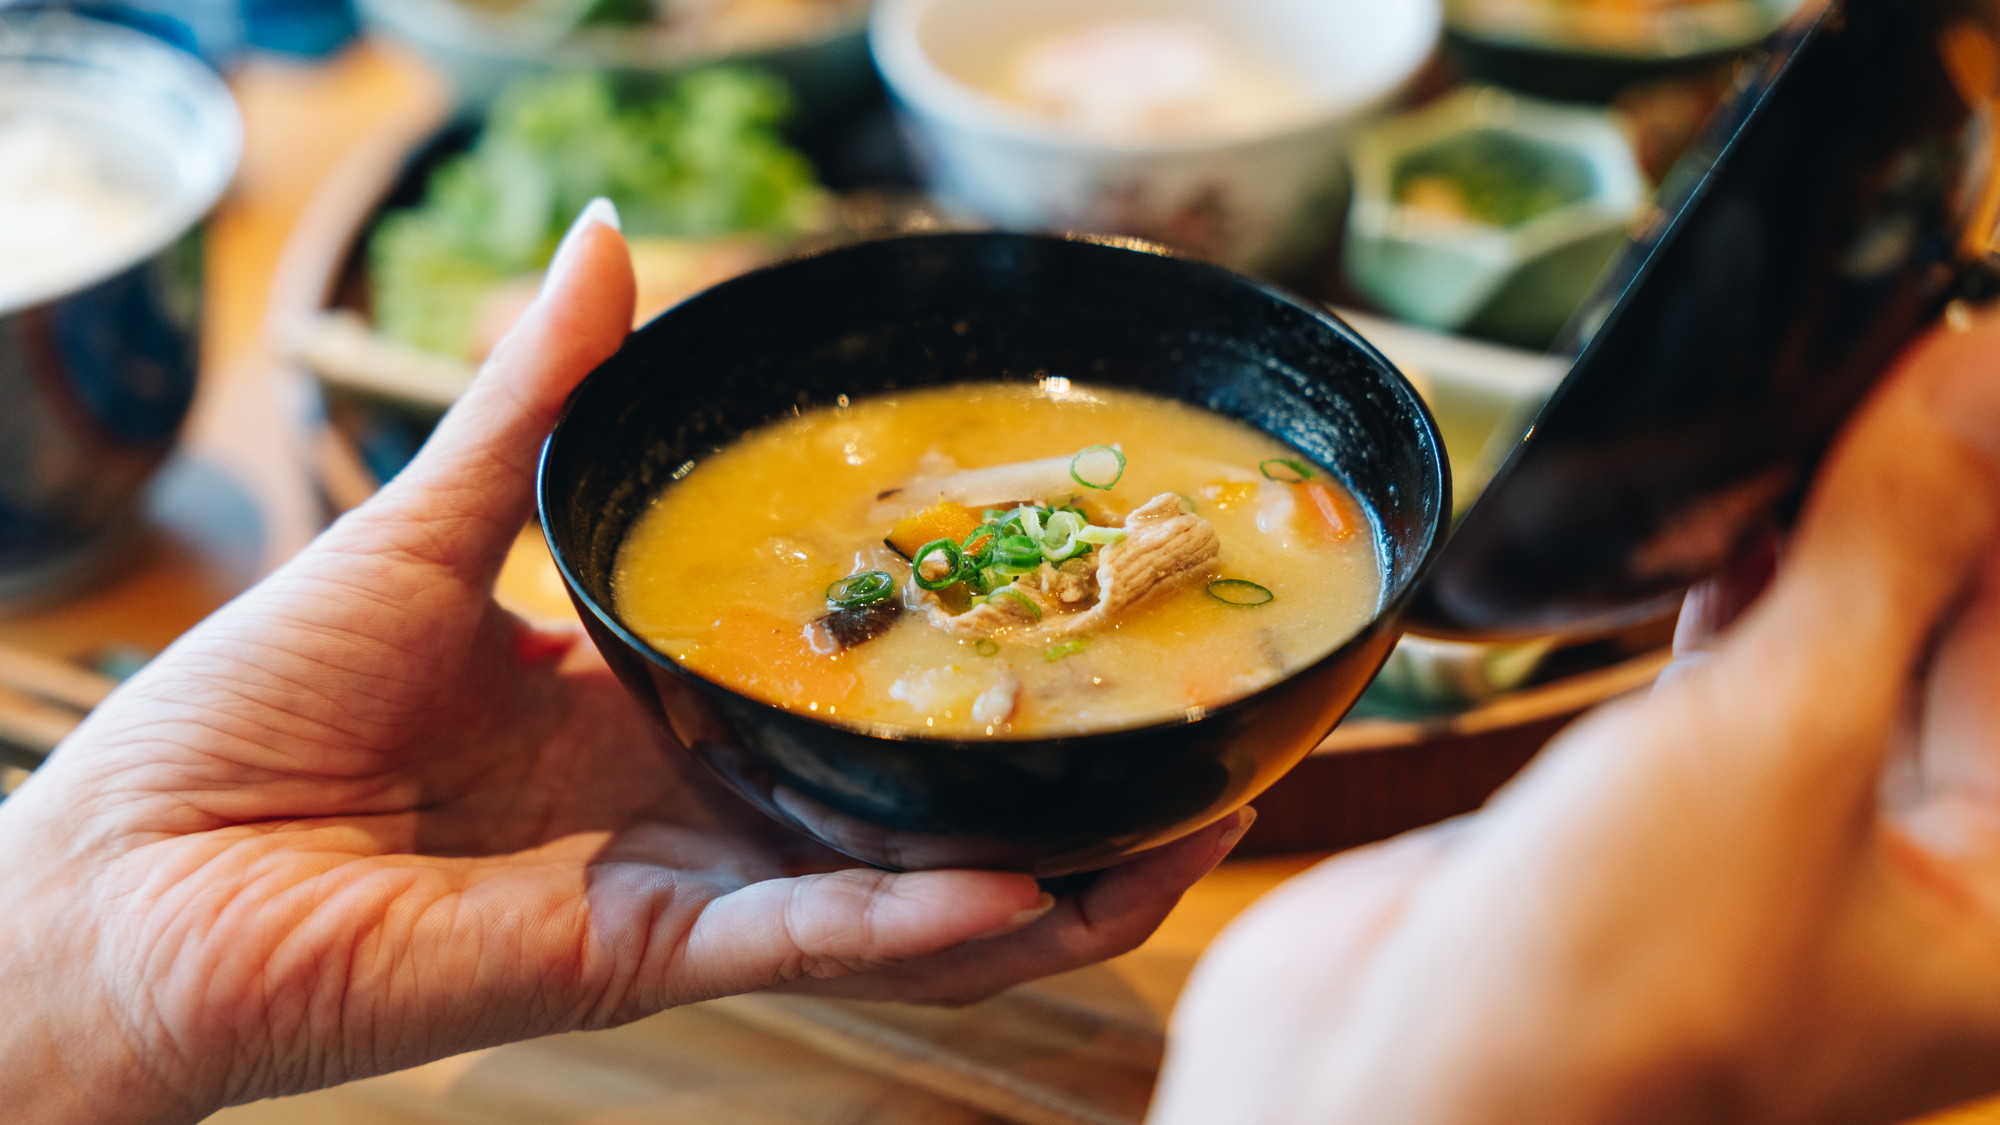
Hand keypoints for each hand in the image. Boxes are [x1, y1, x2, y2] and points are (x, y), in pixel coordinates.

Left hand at [0, 203, 1247, 1124]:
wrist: (116, 886)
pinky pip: (800, 941)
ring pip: (899, 907)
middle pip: (910, 818)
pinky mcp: (628, 960)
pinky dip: (918, 923)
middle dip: (1060, 798)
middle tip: (1196, 747)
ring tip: (1182, 833)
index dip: (962, 661)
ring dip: (1048, 882)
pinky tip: (1029, 884)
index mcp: (644, 712)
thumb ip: (543, 404)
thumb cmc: (240, 716)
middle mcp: (685, 813)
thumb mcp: (425, 529)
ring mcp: (672, 895)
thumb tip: (610, 247)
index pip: (842, 693)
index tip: (1069, 605)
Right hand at [1151, 307, 1999, 1124]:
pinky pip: (1726, 663)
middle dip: (1935, 491)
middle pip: (1959, 635)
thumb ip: (1886, 554)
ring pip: (1843, 637)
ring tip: (1821, 382)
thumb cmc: (1600, 1008)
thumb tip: (1977, 375)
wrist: (1371, 1102)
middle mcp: (1903, 876)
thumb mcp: (1777, 755)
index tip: (1976, 343)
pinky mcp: (1648, 805)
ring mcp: (1769, 839)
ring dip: (1831, 518)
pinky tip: (1723, 486)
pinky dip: (1727, 573)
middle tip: (1902, 339)